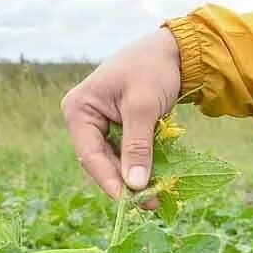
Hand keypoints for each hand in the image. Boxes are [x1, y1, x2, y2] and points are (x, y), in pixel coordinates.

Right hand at [60, 27, 183, 201]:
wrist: (173, 50)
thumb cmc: (153, 69)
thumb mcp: (143, 107)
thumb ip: (138, 147)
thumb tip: (135, 185)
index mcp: (79, 108)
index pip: (89, 154)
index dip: (108, 179)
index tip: (128, 199)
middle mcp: (84, 119)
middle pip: (100, 161)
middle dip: (124, 182)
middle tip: (150, 202)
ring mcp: (100, 124)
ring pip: (114, 161)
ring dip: (134, 178)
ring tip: (157, 196)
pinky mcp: (118, 128)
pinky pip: (126, 154)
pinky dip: (141, 166)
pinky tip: (157, 180)